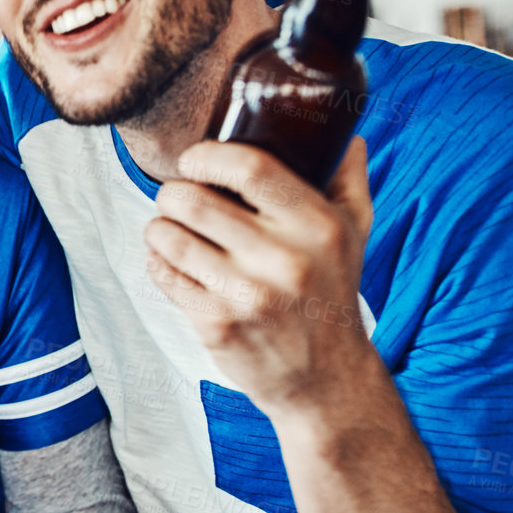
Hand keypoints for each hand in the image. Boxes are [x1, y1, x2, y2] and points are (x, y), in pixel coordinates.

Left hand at [144, 136, 376, 415]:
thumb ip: (347, 179)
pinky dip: (158, 261)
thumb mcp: (354, 234)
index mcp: (318, 226)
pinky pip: (164, 275)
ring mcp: (247, 295)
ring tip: (169, 228)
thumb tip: (345, 134)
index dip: (208, 155)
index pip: (250, 168)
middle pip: (193, 199)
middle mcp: (284, 259)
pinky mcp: (217, 324)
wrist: (325, 378)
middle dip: (172, 192)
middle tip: (176, 197)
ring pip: (168, 236)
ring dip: (159, 226)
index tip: (195, 160)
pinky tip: (171, 260)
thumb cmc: (332, 293)